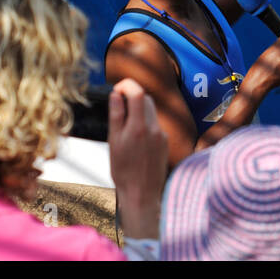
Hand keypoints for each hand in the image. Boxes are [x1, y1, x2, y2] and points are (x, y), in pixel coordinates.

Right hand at [108, 78, 166, 240]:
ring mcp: (162, 134)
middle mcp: (154, 128)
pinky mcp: (166, 141)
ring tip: (125, 126)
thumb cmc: (123, 171)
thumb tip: (116, 94)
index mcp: (139, 127)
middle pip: (146, 100)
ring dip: (139, 111)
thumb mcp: (113, 143)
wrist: (142, 193)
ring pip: (151, 112)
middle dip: (133, 97)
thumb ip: (116, 116)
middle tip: (119, 105)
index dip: (127, 85)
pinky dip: (145, 124)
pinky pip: (156, 125)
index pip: (138, 93)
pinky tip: (136, 140)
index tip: (117, 88)